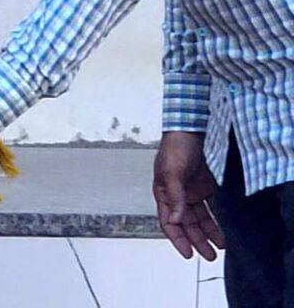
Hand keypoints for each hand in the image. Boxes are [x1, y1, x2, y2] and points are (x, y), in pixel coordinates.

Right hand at [153, 131, 224, 260]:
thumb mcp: (172, 172)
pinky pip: (210, 207)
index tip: (188, 253)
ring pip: (199, 218)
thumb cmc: (175, 147)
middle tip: (208, 255)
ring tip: (219, 246)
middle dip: (196, 241)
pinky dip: (215, 219)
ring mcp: (191, 191)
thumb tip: (174, 219)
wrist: (191, 130)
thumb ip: (173, 197)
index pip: (168, 222)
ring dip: (208, 232)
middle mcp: (176, 195)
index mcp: (163, 193)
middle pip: (185, 224)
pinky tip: (223, 228)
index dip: (177, 239)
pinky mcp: (204, 186)